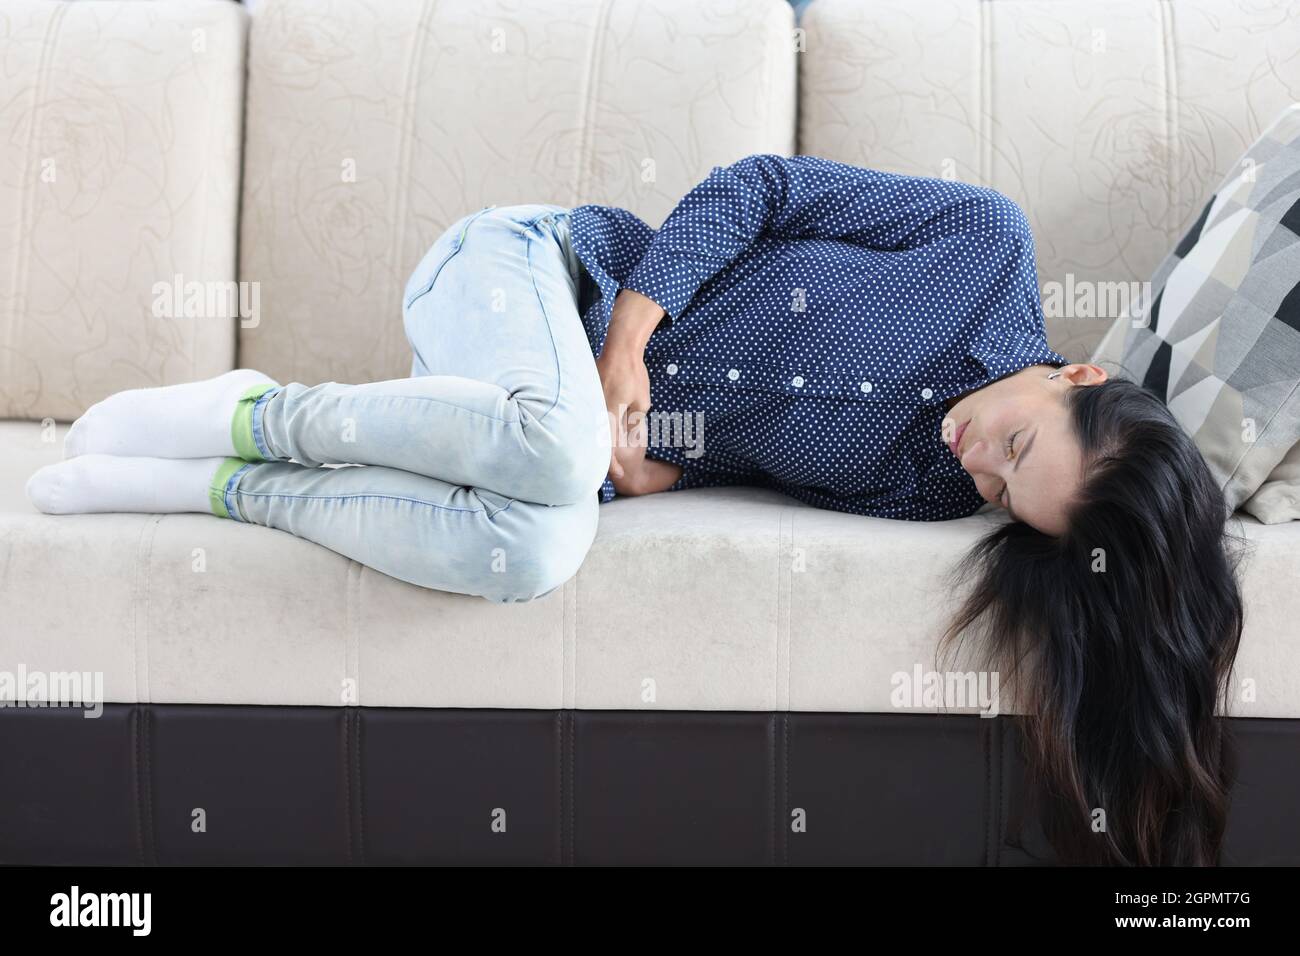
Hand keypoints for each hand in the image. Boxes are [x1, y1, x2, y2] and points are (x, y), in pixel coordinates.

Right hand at [595, 339, 650, 486]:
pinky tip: (597, 434)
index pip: (608, 445)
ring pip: (592, 429)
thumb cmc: (634, 375)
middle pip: (596, 441)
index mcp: (611, 412)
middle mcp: (596, 409)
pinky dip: (595, 428)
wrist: (620, 349)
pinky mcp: (587, 394)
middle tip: (613, 471)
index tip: (619, 474)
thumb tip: (628, 439)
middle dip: (604, 457)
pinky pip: (590, 417)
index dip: (612, 463)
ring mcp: (590, 401)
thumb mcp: (641, 402)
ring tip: (606, 456)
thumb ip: (633, 422)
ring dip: (598, 444)